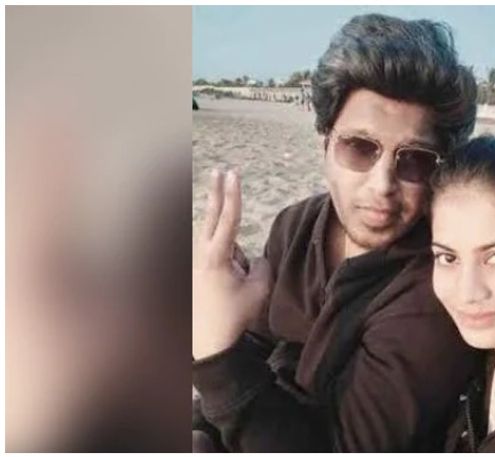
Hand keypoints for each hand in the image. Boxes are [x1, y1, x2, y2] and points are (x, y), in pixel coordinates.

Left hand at [193, 169, 271, 359]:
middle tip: (220, 171)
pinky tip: (227, 290)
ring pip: (219, 244)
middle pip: (213, 217)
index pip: (229, 218)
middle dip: (218, 193)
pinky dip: (227, 265)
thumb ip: (261, 265)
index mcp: (217, 256)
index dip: (233, 195)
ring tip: (236, 286)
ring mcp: (196, 263)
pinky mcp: (196, 272)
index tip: (233, 174)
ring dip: (233, 257)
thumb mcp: (258, 289)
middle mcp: (202, 255)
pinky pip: (216, 258)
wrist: (210, 342)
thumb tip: (254, 258)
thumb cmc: (235, 315)